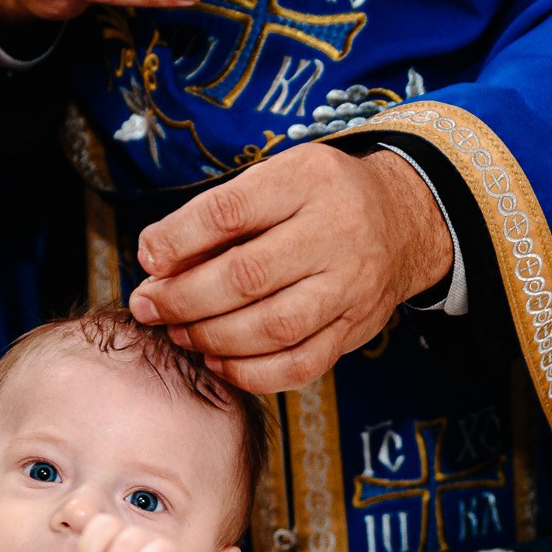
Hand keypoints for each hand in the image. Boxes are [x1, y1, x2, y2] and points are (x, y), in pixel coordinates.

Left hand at [126, 145, 453, 392]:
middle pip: (247, 276)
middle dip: (184, 299)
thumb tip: (155, 261)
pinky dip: (251, 373)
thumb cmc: (317, 199)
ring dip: (212, 338)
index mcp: (306, 181)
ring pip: (273, 327)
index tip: (147, 258)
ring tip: (180, 334)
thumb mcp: (275, 179)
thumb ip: (218, 215)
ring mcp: (352, 285)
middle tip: (150, 307)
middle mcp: (336, 232)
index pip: (229, 213)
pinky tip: (219, 362)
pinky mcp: (357, 328)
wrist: (403, 221)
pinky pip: (301, 364)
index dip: (177, 241)